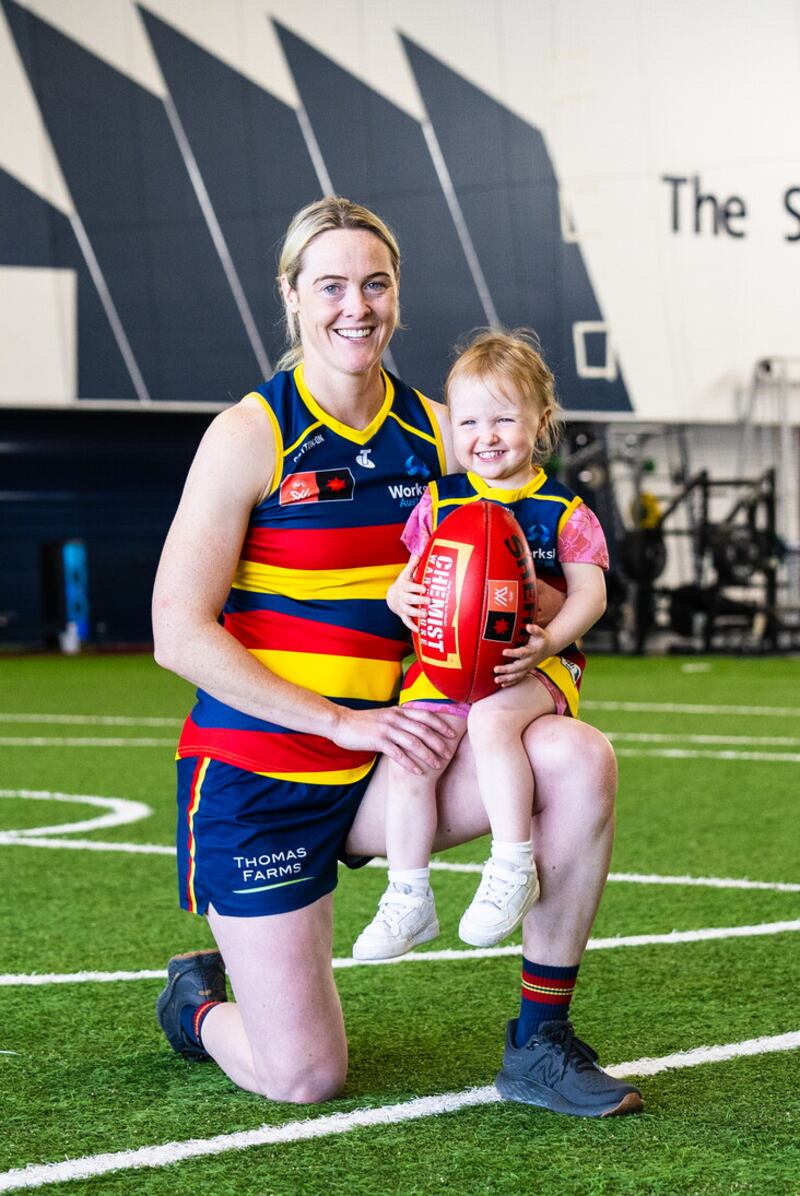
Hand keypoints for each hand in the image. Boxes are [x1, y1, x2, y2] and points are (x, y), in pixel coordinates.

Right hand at [332, 703, 457, 774]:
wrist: (341, 723)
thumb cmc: (363, 722)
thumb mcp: (385, 715)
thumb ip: (400, 718)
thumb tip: (415, 725)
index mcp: (399, 711)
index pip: (425, 715)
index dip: (440, 724)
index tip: (452, 734)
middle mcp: (395, 718)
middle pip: (423, 730)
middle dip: (438, 742)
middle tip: (449, 753)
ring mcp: (386, 729)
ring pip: (413, 742)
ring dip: (427, 754)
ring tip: (437, 765)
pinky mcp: (377, 740)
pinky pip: (397, 753)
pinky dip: (409, 763)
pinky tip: (418, 771)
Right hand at [386, 555, 426, 631]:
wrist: (392, 596)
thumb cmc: (404, 583)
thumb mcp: (406, 573)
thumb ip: (412, 564)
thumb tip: (418, 553)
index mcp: (404, 586)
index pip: (410, 587)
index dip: (416, 587)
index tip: (425, 588)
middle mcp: (402, 597)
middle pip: (410, 599)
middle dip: (419, 600)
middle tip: (429, 601)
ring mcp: (402, 607)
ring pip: (409, 611)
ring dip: (417, 613)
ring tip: (426, 615)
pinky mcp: (403, 615)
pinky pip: (407, 622)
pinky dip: (412, 626)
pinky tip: (419, 630)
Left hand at [494, 624, 553, 687]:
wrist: (548, 648)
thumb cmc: (541, 639)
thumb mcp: (540, 633)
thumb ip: (535, 630)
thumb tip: (528, 626)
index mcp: (532, 651)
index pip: (522, 653)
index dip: (513, 653)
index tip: (504, 652)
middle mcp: (530, 661)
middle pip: (518, 667)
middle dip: (507, 669)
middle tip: (496, 669)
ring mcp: (528, 667)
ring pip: (517, 675)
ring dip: (507, 678)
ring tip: (496, 680)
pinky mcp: (526, 671)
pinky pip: (519, 678)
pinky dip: (511, 682)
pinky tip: (502, 685)